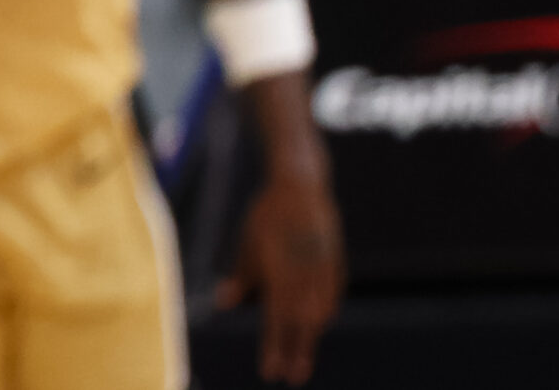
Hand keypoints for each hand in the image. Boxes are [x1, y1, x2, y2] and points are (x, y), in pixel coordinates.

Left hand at [217, 167, 344, 383]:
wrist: (300, 187)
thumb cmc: (265, 217)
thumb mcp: (247, 245)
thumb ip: (241, 278)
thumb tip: (223, 304)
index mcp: (280, 274)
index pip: (276, 321)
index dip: (274, 349)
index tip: (271, 372)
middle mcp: (305, 277)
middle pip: (301, 323)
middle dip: (296, 352)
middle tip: (294, 377)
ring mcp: (324, 271)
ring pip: (319, 312)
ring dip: (310, 334)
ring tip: (301, 355)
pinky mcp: (335, 262)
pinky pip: (331, 294)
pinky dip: (324, 310)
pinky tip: (319, 320)